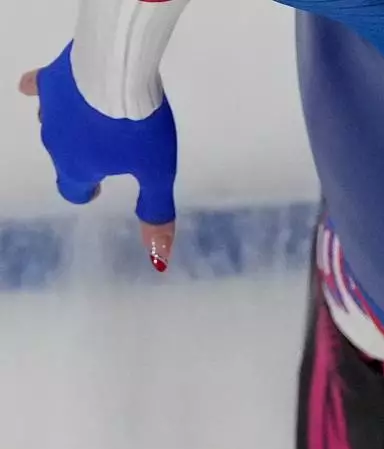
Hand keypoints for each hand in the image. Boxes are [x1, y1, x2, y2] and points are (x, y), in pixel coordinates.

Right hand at [19, 44, 177, 271]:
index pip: (73, 189)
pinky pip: (41, 86)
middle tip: (106, 149)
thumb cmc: (138, 127)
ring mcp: (49, 107)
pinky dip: (42, 89)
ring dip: (70, 124)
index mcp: (77, 167)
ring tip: (94, 117)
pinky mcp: (51, 76)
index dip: (85, 191)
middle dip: (82, 156)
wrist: (118, 69)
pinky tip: (37, 87)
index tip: (95, 189)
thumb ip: (155, 211)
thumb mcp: (156, 173)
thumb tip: (159, 257)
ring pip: (54, 122)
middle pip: (64, 155)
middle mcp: (55, 140)